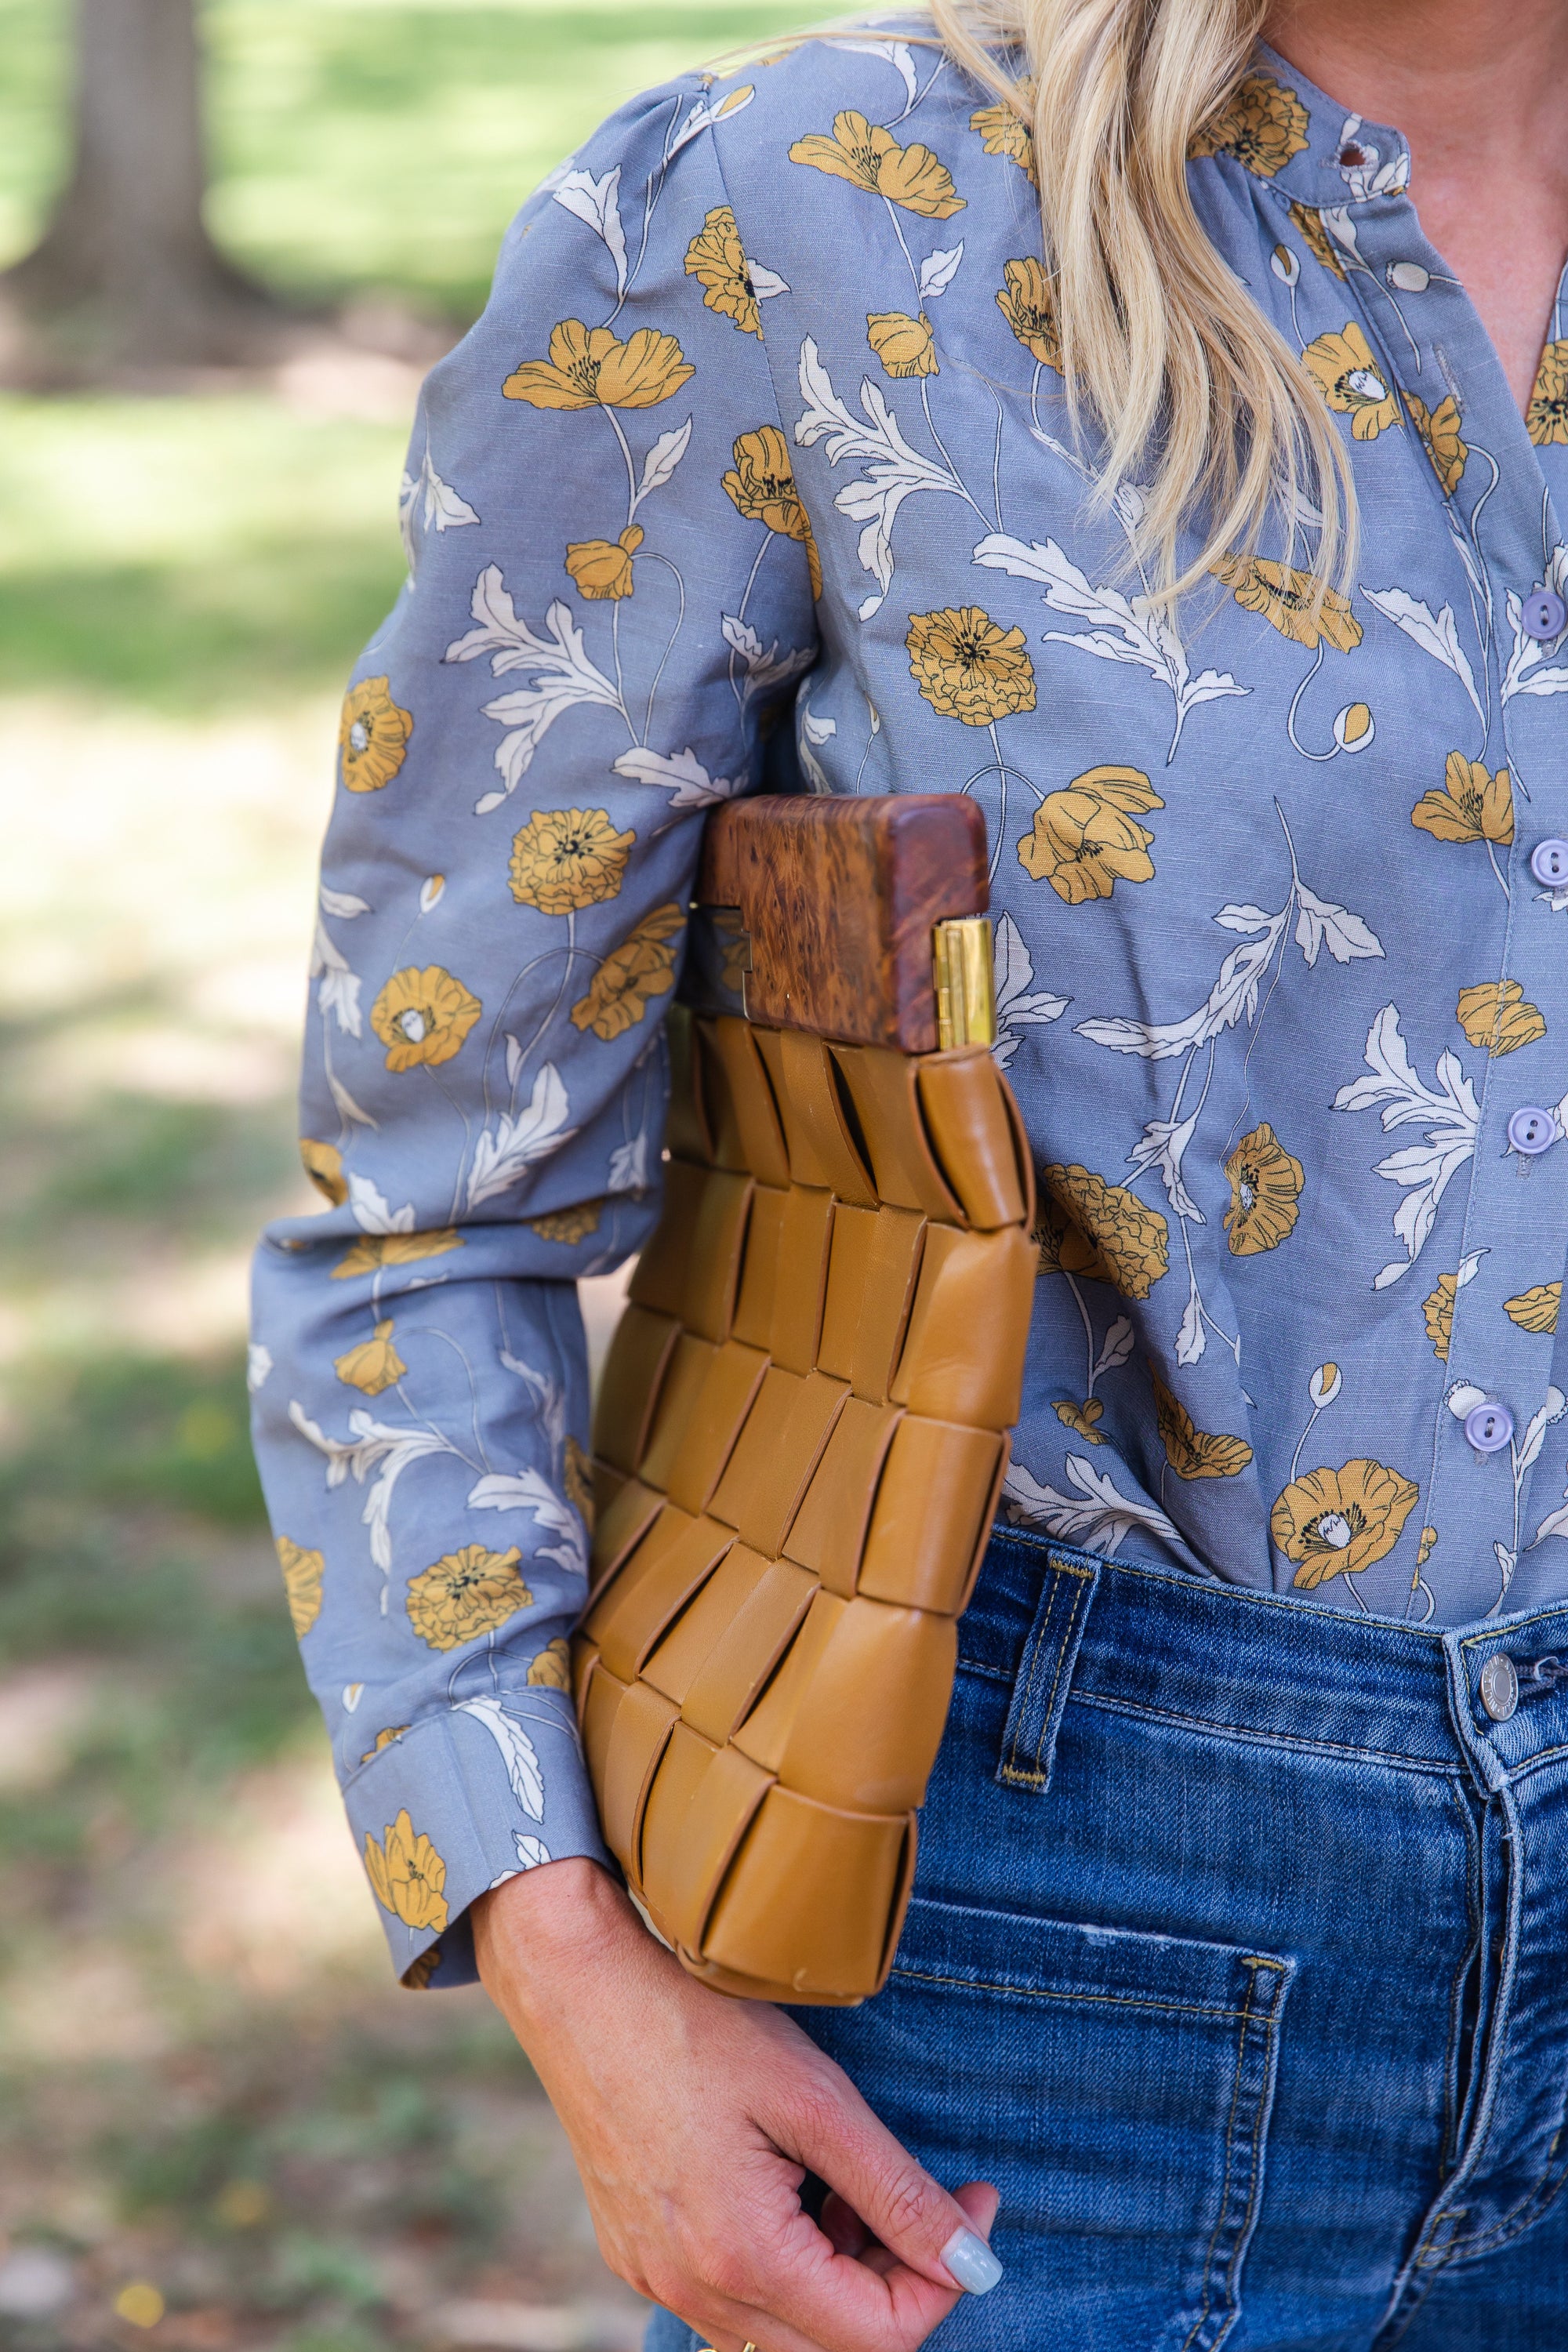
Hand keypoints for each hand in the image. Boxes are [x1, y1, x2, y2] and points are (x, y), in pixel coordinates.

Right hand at [473, 1858, 1000, 2351]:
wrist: (576, 1981)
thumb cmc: (694, 2021)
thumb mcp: (814, 2099)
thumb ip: (896, 2191)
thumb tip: (974, 2265)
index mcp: (741, 2259)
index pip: (881, 2337)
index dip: (946, 2278)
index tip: (975, 2200)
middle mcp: (691, 2290)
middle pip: (834, 2349)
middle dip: (897, 2282)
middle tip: (917, 2193)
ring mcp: (655, 2276)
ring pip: (783, 2331)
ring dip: (840, 2275)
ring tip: (848, 2182)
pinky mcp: (636, 2250)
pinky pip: (731, 2300)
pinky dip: (784, 2265)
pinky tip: (790, 2186)